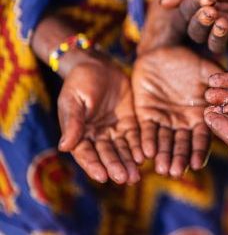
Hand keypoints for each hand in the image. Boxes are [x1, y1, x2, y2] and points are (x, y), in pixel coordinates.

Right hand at [57, 59, 142, 184]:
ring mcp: (115, 130)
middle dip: (116, 167)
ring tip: (136, 175)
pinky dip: (139, 147)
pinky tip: (145, 157)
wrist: (97, 65)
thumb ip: (73, 122)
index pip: (86, 154)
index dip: (93, 165)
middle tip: (125, 179)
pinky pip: (135, 138)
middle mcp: (98, 136)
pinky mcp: (130, 122)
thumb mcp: (73, 100)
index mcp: (80, 134)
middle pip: (107, 155)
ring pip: (123, 150)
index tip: (102, 177)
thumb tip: (64, 147)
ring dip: (129, 163)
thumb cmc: (79, 82)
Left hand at [132, 47, 220, 177]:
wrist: (162, 51)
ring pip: (164, 141)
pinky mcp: (145, 114)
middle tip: (175, 172)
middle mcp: (183, 121)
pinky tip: (146, 152)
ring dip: (163, 155)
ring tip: (162, 169)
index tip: (196, 164)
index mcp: (200, 115)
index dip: (198, 151)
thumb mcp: (209, 71)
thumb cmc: (189, 60)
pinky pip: (146, 130)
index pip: (201, 137)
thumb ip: (220, 85)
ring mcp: (164, 119)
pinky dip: (146, 141)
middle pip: (182, 144)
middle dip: (179, 158)